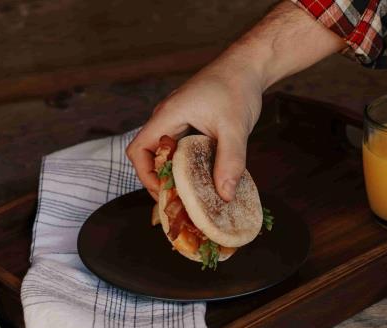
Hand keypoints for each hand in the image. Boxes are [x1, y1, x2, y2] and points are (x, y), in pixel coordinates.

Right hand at [127, 62, 263, 201]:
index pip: (139, 150)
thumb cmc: (237, 88)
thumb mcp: (235, 128)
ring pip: (164, 153)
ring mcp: (177, 120)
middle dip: (160, 180)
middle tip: (179, 202)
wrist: (248, 65)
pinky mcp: (189, 122)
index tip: (165, 193)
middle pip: (148, 156)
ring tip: (189, 195)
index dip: (146, 176)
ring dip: (173, 174)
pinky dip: (185, 165)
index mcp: (167, 115)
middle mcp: (166, 118)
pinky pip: (178, 148)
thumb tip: (224, 196)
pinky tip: (202, 177)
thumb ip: (230, 161)